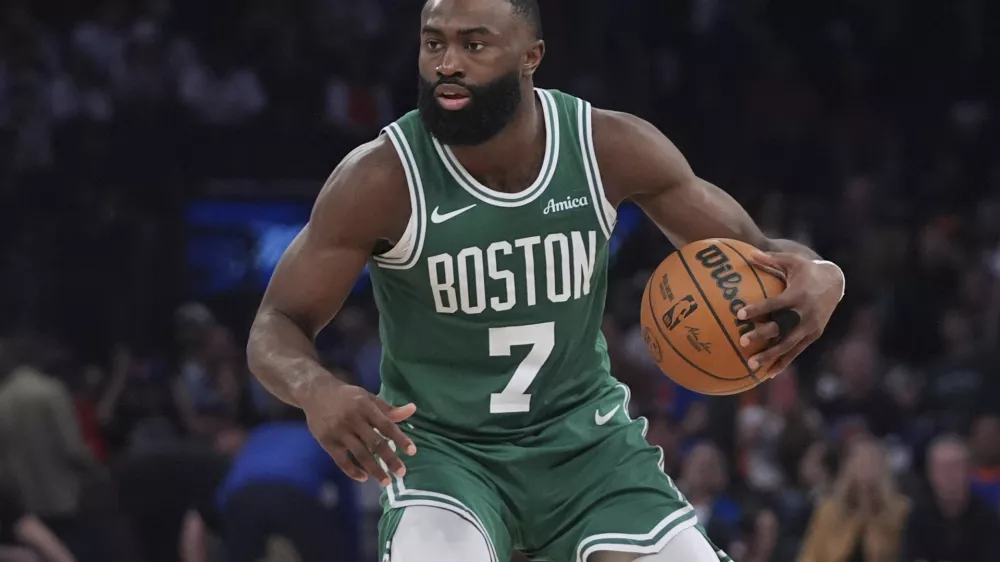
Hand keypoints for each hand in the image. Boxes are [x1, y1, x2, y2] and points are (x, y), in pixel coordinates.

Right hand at [302, 379, 416, 485]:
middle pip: (375, 443)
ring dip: (374, 469)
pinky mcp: (327, 442)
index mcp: (365, 407)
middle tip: (402, 473)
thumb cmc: (347, 397)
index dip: (400, 438)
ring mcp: (339, 432)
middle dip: (389, 459)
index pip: (387, 425)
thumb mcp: (368, 398)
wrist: (315, 392)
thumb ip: (389, 409)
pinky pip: (341, 460)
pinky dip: (353, 471)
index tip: (412, 451)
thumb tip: (412, 409)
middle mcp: (353, 419)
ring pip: (360, 454)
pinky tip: (364, 478)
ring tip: (386, 482)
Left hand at [737, 251, 843, 376]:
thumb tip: (749, 253)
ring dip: (770, 356)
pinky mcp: (814, 335)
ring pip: (788, 345)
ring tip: (751, 365)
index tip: (739, 315)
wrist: (835, 282)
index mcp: (797, 295)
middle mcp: (805, 313)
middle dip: (762, 336)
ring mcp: (811, 326)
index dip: (758, 309)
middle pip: (782, 328)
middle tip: (742, 342)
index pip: (775, 304)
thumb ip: (770, 258)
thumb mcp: (792, 261)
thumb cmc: (806, 270)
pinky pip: (796, 351)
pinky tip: (769, 374)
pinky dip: (783, 362)